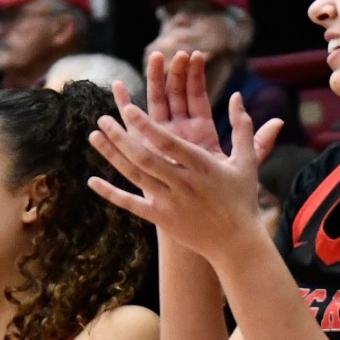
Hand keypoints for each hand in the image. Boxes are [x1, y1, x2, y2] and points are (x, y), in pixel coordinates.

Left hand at [88, 50, 285, 261]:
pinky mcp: (161, 218)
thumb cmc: (242, 199)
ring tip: (94, 137)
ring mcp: (170, 202)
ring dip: (112, 156)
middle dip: (121, 137)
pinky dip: (110, 193)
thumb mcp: (246, 162)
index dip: (146, 126)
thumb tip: (237, 95)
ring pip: (135, 176)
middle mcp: (183, 183)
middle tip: (101, 119)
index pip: (168, 143)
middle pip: (145, 158)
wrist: (236, 243)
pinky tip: (92, 181)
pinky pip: (131, 204)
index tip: (127, 109)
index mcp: (203, 166)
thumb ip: (242, 127)